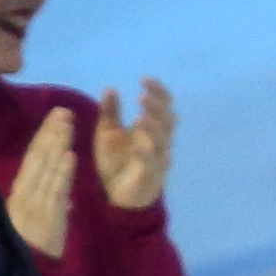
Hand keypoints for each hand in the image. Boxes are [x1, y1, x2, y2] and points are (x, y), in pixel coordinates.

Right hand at [6, 104, 82, 262]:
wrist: (22, 275)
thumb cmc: (28, 249)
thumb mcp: (33, 220)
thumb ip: (49, 203)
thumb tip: (65, 192)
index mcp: (19, 193)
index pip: (32, 159)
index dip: (44, 136)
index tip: (54, 117)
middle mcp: (25, 194)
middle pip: (38, 158)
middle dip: (51, 133)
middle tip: (64, 110)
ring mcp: (35, 205)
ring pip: (47, 170)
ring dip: (59, 144)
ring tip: (68, 122)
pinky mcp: (48, 218)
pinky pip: (56, 192)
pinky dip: (63, 173)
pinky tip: (71, 155)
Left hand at [93, 79, 176, 211]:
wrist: (116, 196)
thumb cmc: (115, 162)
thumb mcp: (107, 134)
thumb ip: (110, 113)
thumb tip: (109, 88)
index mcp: (151, 128)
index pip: (163, 105)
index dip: (158, 91)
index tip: (144, 79)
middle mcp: (160, 141)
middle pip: (168, 120)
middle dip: (158, 107)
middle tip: (142, 97)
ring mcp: (158, 159)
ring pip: (163, 141)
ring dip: (154, 128)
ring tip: (140, 117)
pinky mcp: (150, 176)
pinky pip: (151, 163)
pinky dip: (145, 153)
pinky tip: (135, 145)